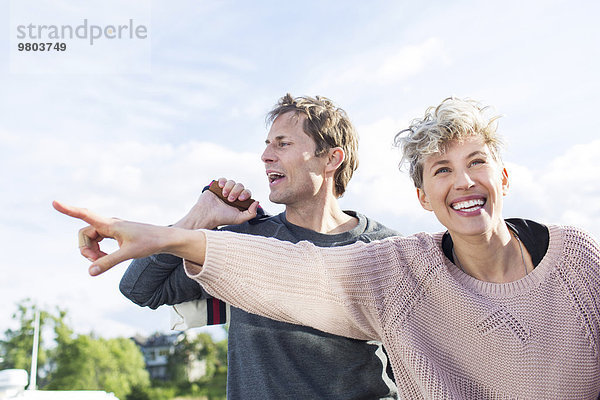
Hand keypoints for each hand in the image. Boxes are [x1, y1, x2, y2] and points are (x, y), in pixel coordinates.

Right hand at [53, 200, 191, 275]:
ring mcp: (111, 228)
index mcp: (110, 224)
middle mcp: (109, 224)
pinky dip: (98, 251)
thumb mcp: (128, 254)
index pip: (85, 215)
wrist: (164, 239)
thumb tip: (90, 272)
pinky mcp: (115, 234)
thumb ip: (108, 262)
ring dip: (92, 252)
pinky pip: (98, 241)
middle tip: (97, 262)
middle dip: (86, 250)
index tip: (54, 202)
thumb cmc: (149, 243)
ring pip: (90, 239)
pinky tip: (106, 257)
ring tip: (103, 261)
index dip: (69, 210)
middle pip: (84, 235)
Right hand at [173, 178, 258, 229]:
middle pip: (240, 186)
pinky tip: (221, 187)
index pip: (247, 192)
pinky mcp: (217, 187)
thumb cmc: (223, 218)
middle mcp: (233, 195)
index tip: (240, 199)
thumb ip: (251, 213)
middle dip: (236, 191)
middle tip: (230, 199)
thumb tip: (257, 201)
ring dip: (229, 187)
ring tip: (224, 195)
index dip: (245, 194)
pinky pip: (223, 179)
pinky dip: (223, 181)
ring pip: (232, 182)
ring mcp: (225, 190)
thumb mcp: (239, 219)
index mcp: (240, 202)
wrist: (207, 214)